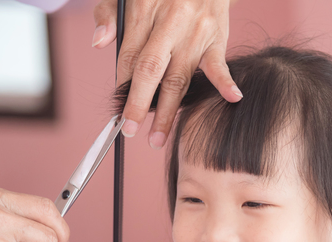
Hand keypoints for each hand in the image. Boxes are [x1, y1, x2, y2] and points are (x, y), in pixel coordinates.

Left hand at [92, 0, 242, 148]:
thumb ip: (109, 14)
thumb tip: (99, 43)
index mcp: (144, 9)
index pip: (129, 55)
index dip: (122, 86)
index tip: (118, 111)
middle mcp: (170, 22)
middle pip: (151, 70)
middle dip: (139, 104)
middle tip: (130, 130)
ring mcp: (195, 32)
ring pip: (179, 77)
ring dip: (169, 111)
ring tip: (158, 138)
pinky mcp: (216, 36)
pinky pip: (219, 63)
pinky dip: (226, 82)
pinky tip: (232, 98)